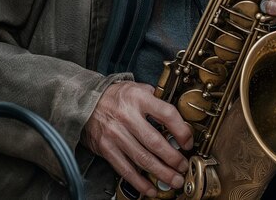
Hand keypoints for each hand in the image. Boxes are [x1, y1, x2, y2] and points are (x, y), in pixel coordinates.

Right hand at [83, 81, 192, 197]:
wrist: (86, 101)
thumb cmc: (115, 95)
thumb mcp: (137, 88)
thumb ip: (156, 99)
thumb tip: (178, 116)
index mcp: (138, 98)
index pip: (166, 114)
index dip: (181, 130)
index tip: (188, 141)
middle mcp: (127, 116)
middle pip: (155, 142)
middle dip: (173, 158)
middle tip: (183, 166)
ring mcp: (116, 134)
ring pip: (142, 158)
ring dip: (161, 172)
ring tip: (173, 180)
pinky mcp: (107, 148)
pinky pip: (126, 169)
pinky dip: (139, 182)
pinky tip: (150, 188)